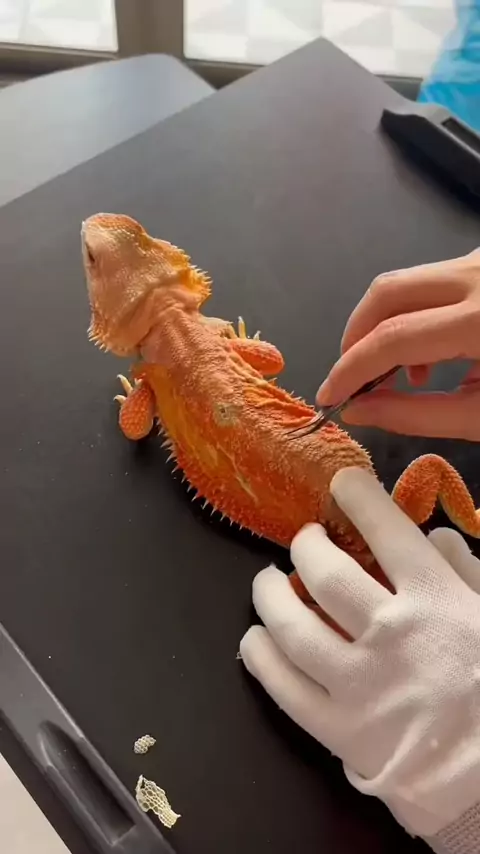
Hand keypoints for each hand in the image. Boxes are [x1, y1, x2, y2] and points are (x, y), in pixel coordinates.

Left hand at [240, 468, 479, 850]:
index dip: (360, 497)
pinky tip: (254, 640)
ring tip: (266, 583)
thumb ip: (465, 573)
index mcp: (435, 600)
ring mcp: (360, 683)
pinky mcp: (339, 730)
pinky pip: (284, 688)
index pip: (389, 531)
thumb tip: (432, 535)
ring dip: (269, 597)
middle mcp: (391, 633)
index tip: (342, 484)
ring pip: (293, 628)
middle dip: (305, 546)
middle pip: (325, 574)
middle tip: (303, 541)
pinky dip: (261, 658)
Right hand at [316, 250, 479, 439]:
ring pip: (406, 283)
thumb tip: (356, 410)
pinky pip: (431, 282)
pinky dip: (413, 315)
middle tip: (352, 379)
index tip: (329, 397)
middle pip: (387, 292)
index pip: (393, 338)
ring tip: (398, 375)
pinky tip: (429, 353)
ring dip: (384, 327)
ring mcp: (479, 260)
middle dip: (355, 337)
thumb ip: (417, 415)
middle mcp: (478, 275)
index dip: (351, 369)